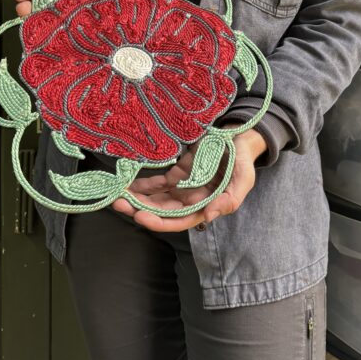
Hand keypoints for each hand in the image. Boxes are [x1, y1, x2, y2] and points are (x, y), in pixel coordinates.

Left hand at [111, 127, 266, 231]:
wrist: (239, 137)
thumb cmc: (243, 159)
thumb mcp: (244, 179)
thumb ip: (230, 200)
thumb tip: (209, 216)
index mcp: (207, 206)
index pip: (179, 221)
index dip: (159, 222)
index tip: (139, 215)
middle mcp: (191, 201)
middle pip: (162, 212)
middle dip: (139, 210)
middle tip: (118, 203)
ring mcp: (182, 189)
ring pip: (156, 199)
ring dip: (137, 199)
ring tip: (117, 195)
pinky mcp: (176, 174)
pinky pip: (156, 184)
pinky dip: (142, 186)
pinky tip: (126, 185)